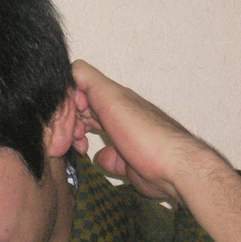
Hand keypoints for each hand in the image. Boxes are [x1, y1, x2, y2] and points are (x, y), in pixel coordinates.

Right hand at [70, 59, 209, 202]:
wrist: (172, 170)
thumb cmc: (143, 134)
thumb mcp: (112, 98)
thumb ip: (88, 80)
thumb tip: (68, 71)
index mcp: (112, 96)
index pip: (79, 88)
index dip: (68, 100)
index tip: (68, 115)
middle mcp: (116, 113)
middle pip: (82, 109)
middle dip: (69, 121)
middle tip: (70, 134)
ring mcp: (121, 136)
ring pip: (89, 131)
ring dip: (78, 138)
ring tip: (79, 146)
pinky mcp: (125, 160)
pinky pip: (104, 156)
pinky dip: (100, 158)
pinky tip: (103, 160)